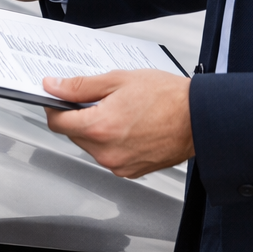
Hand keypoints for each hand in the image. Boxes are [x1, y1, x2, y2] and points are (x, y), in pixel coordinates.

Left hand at [43, 70, 194, 177]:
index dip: (53, 106)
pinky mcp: (131, 171)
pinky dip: (111, 142)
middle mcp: (106, 152)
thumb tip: (53, 86)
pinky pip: (108, 156)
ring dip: (95, 129)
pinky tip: (128, 126)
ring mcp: (119, 165)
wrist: (199, 118)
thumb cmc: (167, 97)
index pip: (57, 122)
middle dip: (78, 116)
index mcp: (99, 127)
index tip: (56, 97)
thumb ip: (80, 86)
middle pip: (73, 134)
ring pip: (90, 146)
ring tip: (119, 111)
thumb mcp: (117, 80)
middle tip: (97, 98)